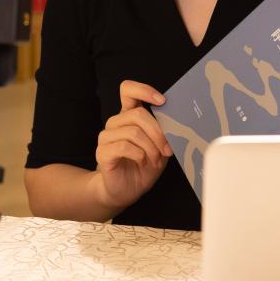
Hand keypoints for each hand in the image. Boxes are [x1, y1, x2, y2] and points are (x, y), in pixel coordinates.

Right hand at [92, 80, 172, 211]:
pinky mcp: (102, 151)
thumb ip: (164, 133)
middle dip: (158, 133)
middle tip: (167, 150)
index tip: (161, 101)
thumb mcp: (159, 147)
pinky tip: (142, 162)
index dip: (144, 90)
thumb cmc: (143, 166)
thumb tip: (177, 123)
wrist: (127, 190)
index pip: (128, 90)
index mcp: (128, 115)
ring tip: (156, 160)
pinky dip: (139, 155)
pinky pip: (124, 146)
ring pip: (133, 132)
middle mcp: (115, 122)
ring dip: (151, 148)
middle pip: (138, 115)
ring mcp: (106, 136)